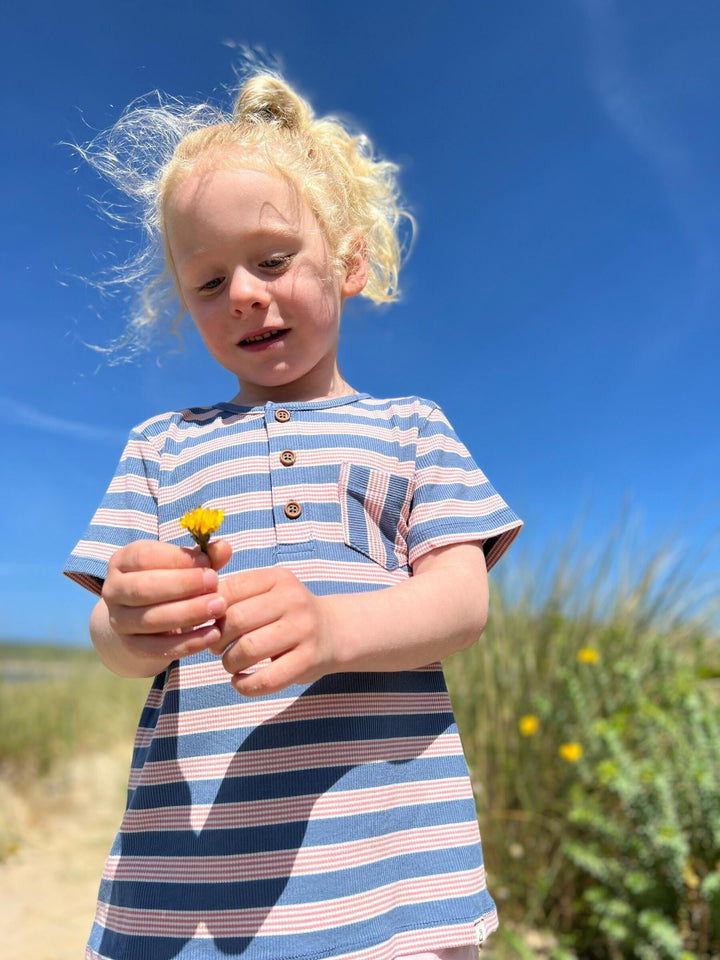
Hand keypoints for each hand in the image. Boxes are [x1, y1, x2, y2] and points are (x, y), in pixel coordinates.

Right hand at [99, 539, 231, 663]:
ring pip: (150, 619)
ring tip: (218, 607)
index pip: (144, 556)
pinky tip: (212, 634)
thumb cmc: (169, 581)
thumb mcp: (182, 565)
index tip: (207, 563)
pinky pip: (158, 648)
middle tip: (215, 583)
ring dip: (188, 613)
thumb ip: (204, 556)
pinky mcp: (131, 647)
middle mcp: (113, 590)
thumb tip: (224, 547)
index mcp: (123, 561)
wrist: (144, 619)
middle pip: (144, 589)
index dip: (178, 559)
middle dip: (183, 586)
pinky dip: (187, 643)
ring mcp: (119, 621)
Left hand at [211, 567, 332, 696]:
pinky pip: (267, 679)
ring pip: (248, 649)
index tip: (209, 624)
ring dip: (229, 662)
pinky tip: (241, 681)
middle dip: (217, 639)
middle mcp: (293, 600)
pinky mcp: (309, 660)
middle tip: (216, 647)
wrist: (334, 630)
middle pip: (236, 620)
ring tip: (231, 663)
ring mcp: (303, 630)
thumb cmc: (286, 613)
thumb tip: (194, 615)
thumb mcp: (268, 592)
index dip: (210, 611)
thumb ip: (236, 596)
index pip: (230, 589)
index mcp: (277, 578)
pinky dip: (244, 685)